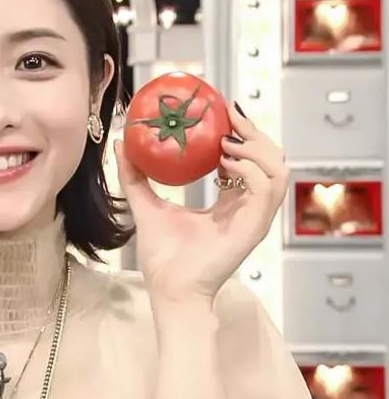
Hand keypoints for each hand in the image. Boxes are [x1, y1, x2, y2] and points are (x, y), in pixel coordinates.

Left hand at [113, 102, 289, 304]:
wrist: (168, 288)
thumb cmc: (162, 255)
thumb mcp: (146, 203)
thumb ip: (135, 175)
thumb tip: (121, 142)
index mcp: (229, 202)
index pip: (247, 160)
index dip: (241, 133)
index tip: (222, 111)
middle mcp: (247, 207)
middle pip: (270, 159)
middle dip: (254, 132)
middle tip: (230, 115)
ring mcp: (254, 217)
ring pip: (278, 170)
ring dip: (255, 149)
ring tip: (226, 142)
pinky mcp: (255, 228)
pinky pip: (267, 189)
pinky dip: (250, 169)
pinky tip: (226, 163)